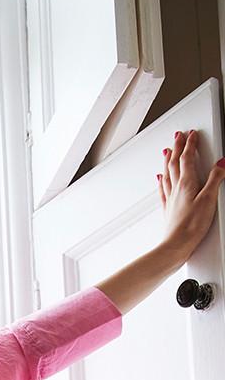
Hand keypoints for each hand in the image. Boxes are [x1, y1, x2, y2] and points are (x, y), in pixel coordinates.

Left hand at [157, 129, 224, 261]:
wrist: (176, 246)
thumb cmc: (191, 226)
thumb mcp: (209, 200)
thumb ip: (215, 179)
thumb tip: (221, 163)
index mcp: (186, 184)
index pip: (187, 158)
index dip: (190, 144)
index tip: (192, 134)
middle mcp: (176, 189)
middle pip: (174, 162)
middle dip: (177, 147)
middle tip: (178, 136)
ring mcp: (171, 199)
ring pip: (167, 174)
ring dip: (168, 160)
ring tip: (167, 151)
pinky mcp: (169, 209)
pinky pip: (163, 190)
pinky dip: (162, 180)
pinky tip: (160, 178)